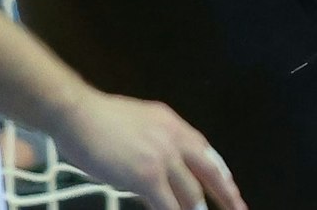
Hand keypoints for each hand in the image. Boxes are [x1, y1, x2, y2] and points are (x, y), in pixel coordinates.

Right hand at [53, 91, 245, 209]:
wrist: (78, 114)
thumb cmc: (98, 119)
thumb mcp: (138, 122)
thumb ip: (155, 142)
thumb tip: (162, 169)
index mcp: (171, 123)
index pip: (205, 150)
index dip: (220, 171)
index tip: (230, 187)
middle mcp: (173, 137)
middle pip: (209, 170)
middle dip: (226, 193)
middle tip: (238, 209)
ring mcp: (162, 157)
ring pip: (191, 192)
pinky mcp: (147, 175)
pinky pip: (168, 204)